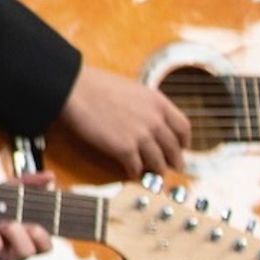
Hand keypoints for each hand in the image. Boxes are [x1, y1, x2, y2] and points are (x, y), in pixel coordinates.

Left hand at [0, 171, 55, 259]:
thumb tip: (50, 176)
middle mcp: (9, 255)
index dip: (42, 237)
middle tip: (5, 221)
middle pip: (26, 253)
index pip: (44, 248)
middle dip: (17, 234)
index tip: (31, 224)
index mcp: (22, 240)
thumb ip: (25, 185)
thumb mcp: (1, 194)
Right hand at [56, 67, 189, 177]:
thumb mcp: (133, 90)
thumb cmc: (97, 85)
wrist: (75, 90)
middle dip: (174, 161)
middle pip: (173, 148)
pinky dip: (135, 173)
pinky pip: (136, 168)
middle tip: (172, 167)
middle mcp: (155, 120)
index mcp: (159, 103)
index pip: (183, 127)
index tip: (181, 147)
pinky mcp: (124, 149)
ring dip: (156, 170)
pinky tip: (131, 173)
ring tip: (151, 174)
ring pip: (158, 162)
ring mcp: (141, 136)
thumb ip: (146, 106)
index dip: (184, 141)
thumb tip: (148, 120)